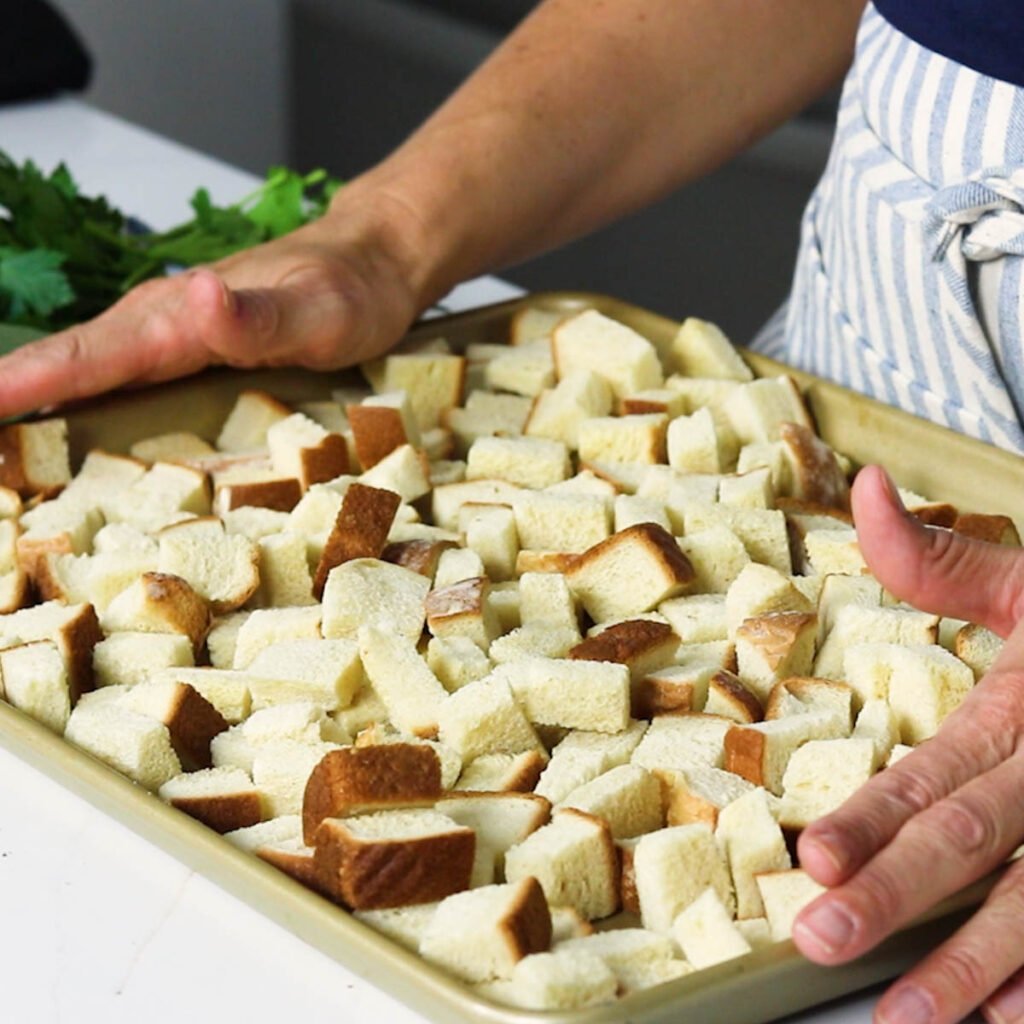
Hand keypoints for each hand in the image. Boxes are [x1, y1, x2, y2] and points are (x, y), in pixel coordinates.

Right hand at [0, 187, 433, 418]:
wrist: (373, 265)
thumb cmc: (350, 290)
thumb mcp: (319, 310)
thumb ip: (258, 315)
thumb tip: (195, 297)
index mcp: (178, 319)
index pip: (86, 358)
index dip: (24, 388)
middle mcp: (160, 328)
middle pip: (65, 368)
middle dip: (7, 406)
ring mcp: (169, 343)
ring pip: (83, 378)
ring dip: (30, 409)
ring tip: (0, 454)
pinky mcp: (185, 359)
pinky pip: (116, 386)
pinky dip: (76, 408)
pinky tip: (59, 438)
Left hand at [792, 465, 1023, 1023]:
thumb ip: (937, 556)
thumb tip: (864, 486)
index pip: (933, 771)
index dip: (872, 815)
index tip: (813, 860)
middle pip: (976, 842)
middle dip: (899, 898)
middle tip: (821, 942)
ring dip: (977, 969)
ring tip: (907, 1019)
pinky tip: (1016, 1021)